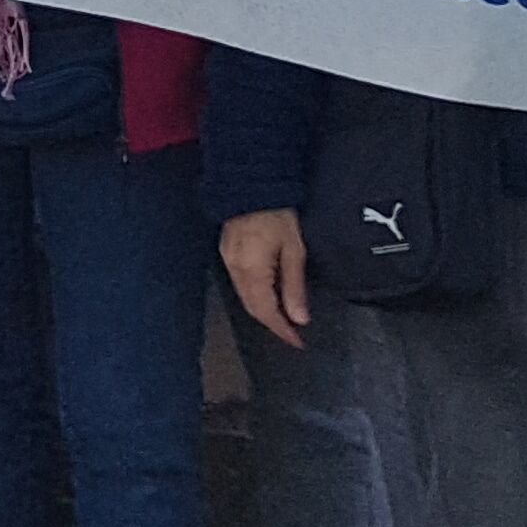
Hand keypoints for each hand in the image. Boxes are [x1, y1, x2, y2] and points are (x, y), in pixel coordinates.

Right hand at [221, 209, 309, 346]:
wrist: (251, 183)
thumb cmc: (278, 216)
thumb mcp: (294, 251)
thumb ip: (294, 286)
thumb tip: (300, 319)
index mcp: (252, 271)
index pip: (265, 311)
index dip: (282, 330)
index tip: (298, 343)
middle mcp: (234, 269)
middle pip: (251, 307)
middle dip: (272, 324)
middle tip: (293, 335)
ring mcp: (227, 259)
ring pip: (244, 296)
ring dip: (263, 311)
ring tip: (283, 319)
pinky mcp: (226, 251)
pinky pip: (240, 283)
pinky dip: (255, 296)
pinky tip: (268, 296)